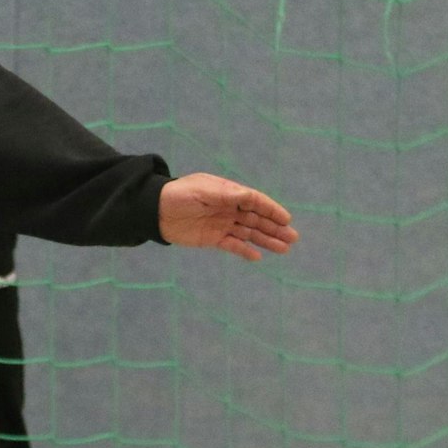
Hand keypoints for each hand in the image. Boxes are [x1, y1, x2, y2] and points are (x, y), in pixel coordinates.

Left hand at [158, 172, 298, 260]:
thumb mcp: (202, 190)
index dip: (271, 209)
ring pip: (249, 233)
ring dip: (266, 240)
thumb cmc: (178, 195)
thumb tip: (249, 196)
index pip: (255, 201)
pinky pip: (233, 245)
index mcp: (227, 193)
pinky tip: (258, 257)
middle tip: (293, 238)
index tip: (286, 219)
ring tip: (284, 248)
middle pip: (256, 219)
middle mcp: (228, 209)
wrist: (154, 210)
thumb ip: (226, 195)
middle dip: (275, 227)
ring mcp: (222, 224)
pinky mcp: (213, 238)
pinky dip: (245, 251)